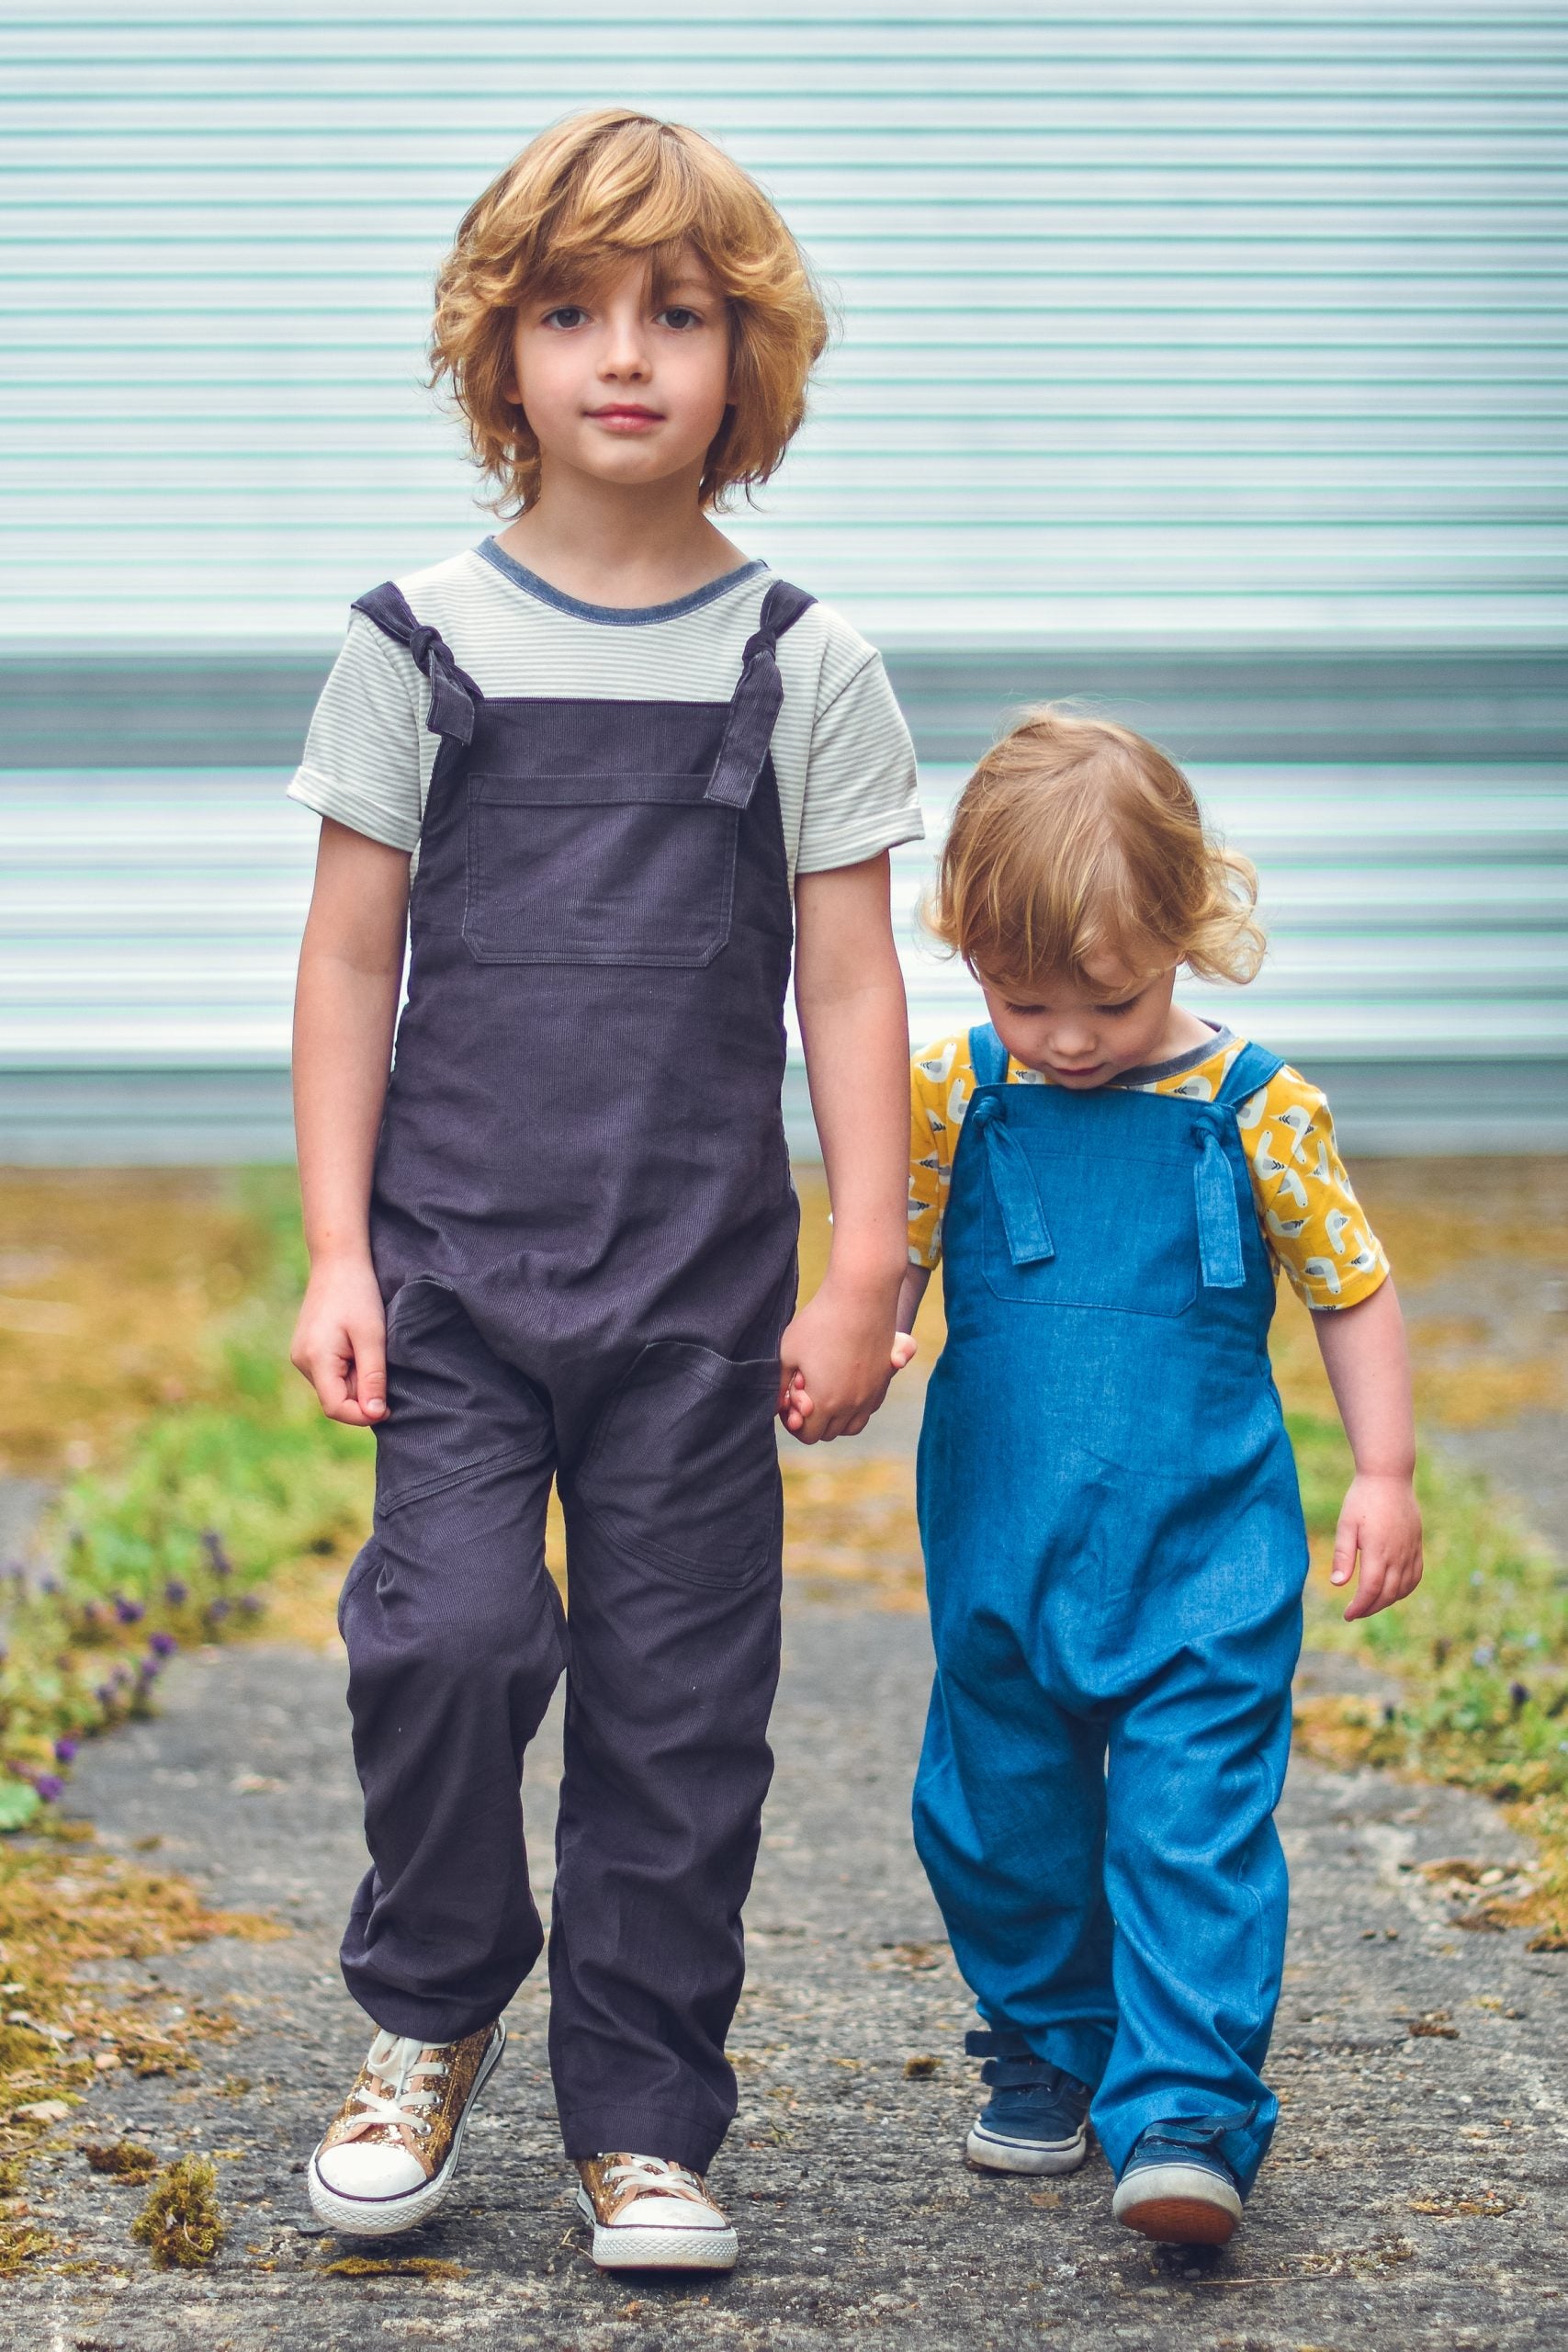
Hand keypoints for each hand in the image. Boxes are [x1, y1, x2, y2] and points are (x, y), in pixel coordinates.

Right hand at [290, 1255, 388, 1427]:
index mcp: (315, 1360)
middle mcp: (302, 1362)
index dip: (363, 1415)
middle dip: (362, 1394)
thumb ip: (373, 1377)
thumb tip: (374, 1414)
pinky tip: (359, 1346)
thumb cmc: (358, 1294)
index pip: (336, 1408)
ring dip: (357, 1380)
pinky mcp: (307, 1350)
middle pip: (335, 1399)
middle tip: (382, 1364)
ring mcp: (302, 1356)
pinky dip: (349, 1369)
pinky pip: (330, 1374)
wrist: (338, 1261)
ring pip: (334, 1387)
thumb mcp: (372, 1337)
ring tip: (370, 1350)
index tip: (389, 1407)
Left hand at [777, 1282, 905, 1443]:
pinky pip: (869, 1408)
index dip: (795, 1423)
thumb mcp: (787, 1353)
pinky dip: (855, 1405)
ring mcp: (871, 1394)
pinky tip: (844, 1380)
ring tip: (825, 1390)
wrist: (861, 1296)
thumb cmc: (818, 1322)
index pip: (808, 1435)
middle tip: (806, 1389)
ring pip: (852, 1425)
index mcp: (825, 1403)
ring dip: (836, 1417)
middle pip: (830, 1432)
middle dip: (815, 1419)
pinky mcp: (885, 1380)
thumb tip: (775, 1407)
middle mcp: (852, 1405)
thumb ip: (778, 1386)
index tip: (790, 1400)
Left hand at [1330, 1471, 1422, 1620]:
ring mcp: (1410, 1551)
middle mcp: (1398, 1554)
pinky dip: (1405, 1590)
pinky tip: (1392, 1592)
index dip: (1359, 1606)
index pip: (1371, 1590)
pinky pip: (1415, 1576)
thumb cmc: (1362, 1499)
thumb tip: (1338, 1584)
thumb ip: (1343, 1555)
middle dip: (1371, 1608)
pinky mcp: (1416, 1545)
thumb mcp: (1346, 1524)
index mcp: (1378, 1550)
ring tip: (1370, 1604)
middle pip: (1388, 1594)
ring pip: (1403, 1588)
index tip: (1347, 1615)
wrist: (1389, 1477)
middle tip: (1355, 1613)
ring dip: (1387, 1601)